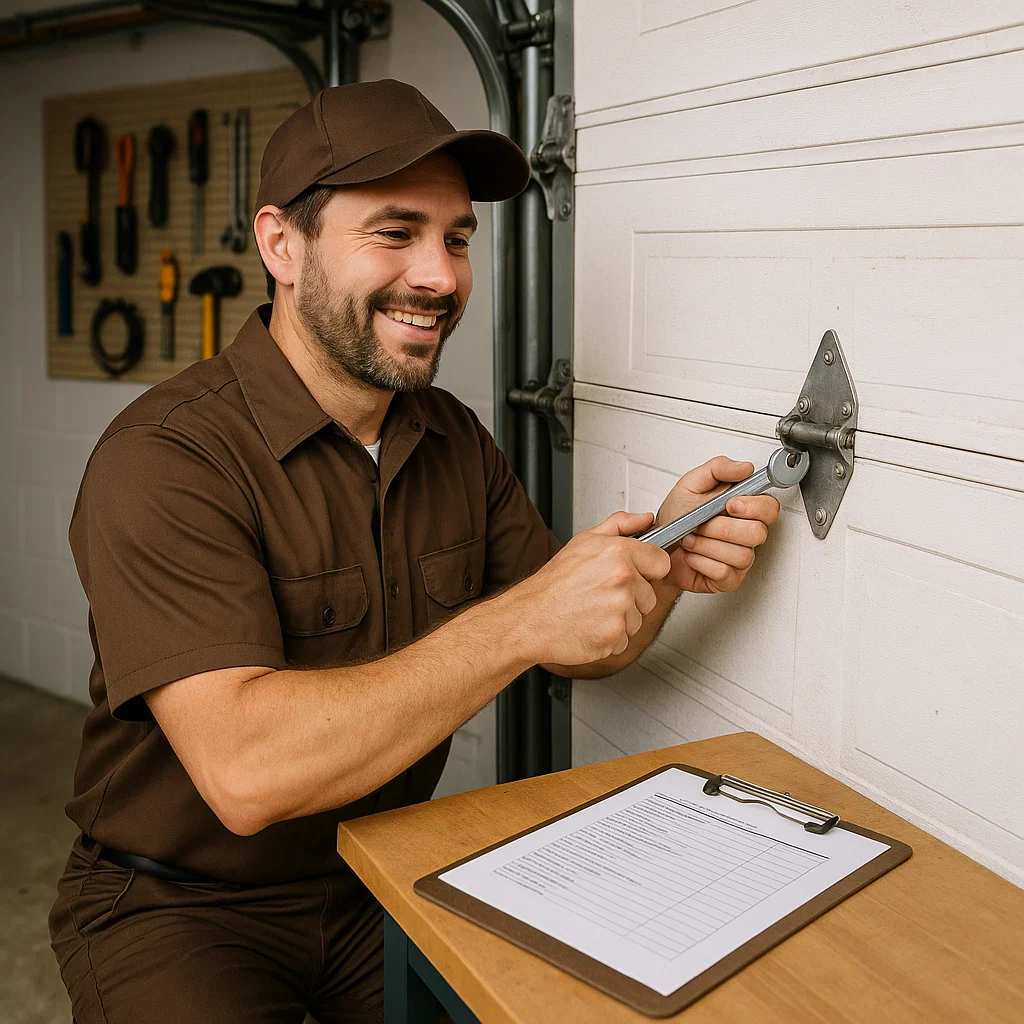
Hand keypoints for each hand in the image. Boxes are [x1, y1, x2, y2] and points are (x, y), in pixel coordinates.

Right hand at [510, 511, 672, 666]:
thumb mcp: (584, 541)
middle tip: (601, 594)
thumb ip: (620, 525)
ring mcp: (620, 610)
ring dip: (621, 619)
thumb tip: (646, 518)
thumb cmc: (554, 582)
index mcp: (619, 553)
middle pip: (651, 595)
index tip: (632, 575)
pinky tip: (591, 625)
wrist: (530, 617)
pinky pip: (626, 639)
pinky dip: (611, 637)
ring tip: (594, 610)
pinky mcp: (615, 637)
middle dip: (632, 598)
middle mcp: (623, 580)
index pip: (662, 562)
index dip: (647, 570)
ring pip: (639, 619)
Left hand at [654, 456, 780, 594]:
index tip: (730, 504)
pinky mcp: (729, 579)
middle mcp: (747, 534)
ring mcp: (741, 559)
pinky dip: (701, 561)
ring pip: (740, 554)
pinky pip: (724, 572)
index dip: (754, 506)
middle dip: (721, 527)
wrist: (657, 546)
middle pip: (757, 533)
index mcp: (744, 509)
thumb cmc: (676, 516)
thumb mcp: (691, 484)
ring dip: (706, 544)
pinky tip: (692, 555)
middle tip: (700, 523)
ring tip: (690, 538)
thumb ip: (717, 469)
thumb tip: (744, 467)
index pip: (770, 507)